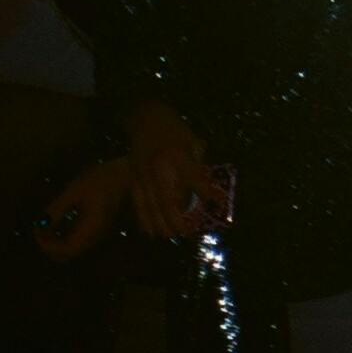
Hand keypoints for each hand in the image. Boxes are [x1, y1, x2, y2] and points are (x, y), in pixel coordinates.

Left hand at [37, 157, 131, 260]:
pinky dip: (65, 238)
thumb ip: (57, 208)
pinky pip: (79, 240)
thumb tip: (41, 224)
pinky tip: (59, 224)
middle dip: (50, 247)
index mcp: (91, 229)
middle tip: (39, 232)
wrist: (127, 172)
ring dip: (57, 243)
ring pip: (74, 248)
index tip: (36, 232)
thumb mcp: (75, 190)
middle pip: (70, 253)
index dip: (48, 245)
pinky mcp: (99, 227)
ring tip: (46, 228)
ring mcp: (99, 233)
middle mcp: (96, 236)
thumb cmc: (101, 179)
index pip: (67, 248)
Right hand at [124, 100, 207, 237]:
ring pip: (151, 205)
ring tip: (169, 235)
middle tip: (185, 233)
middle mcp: (159, 167)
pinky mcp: (133, 178)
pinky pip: (137, 202)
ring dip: (160, 223)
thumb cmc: (172, 127)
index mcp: (177, 155)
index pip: (194, 178)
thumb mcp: (192, 139)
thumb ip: (198, 162)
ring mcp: (143, 174)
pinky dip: (143, 218)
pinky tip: (149, 230)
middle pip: (168, 199)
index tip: (218, 203)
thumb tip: (205, 185)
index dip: (207, 192)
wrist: (143, 117)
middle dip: (176, 219)